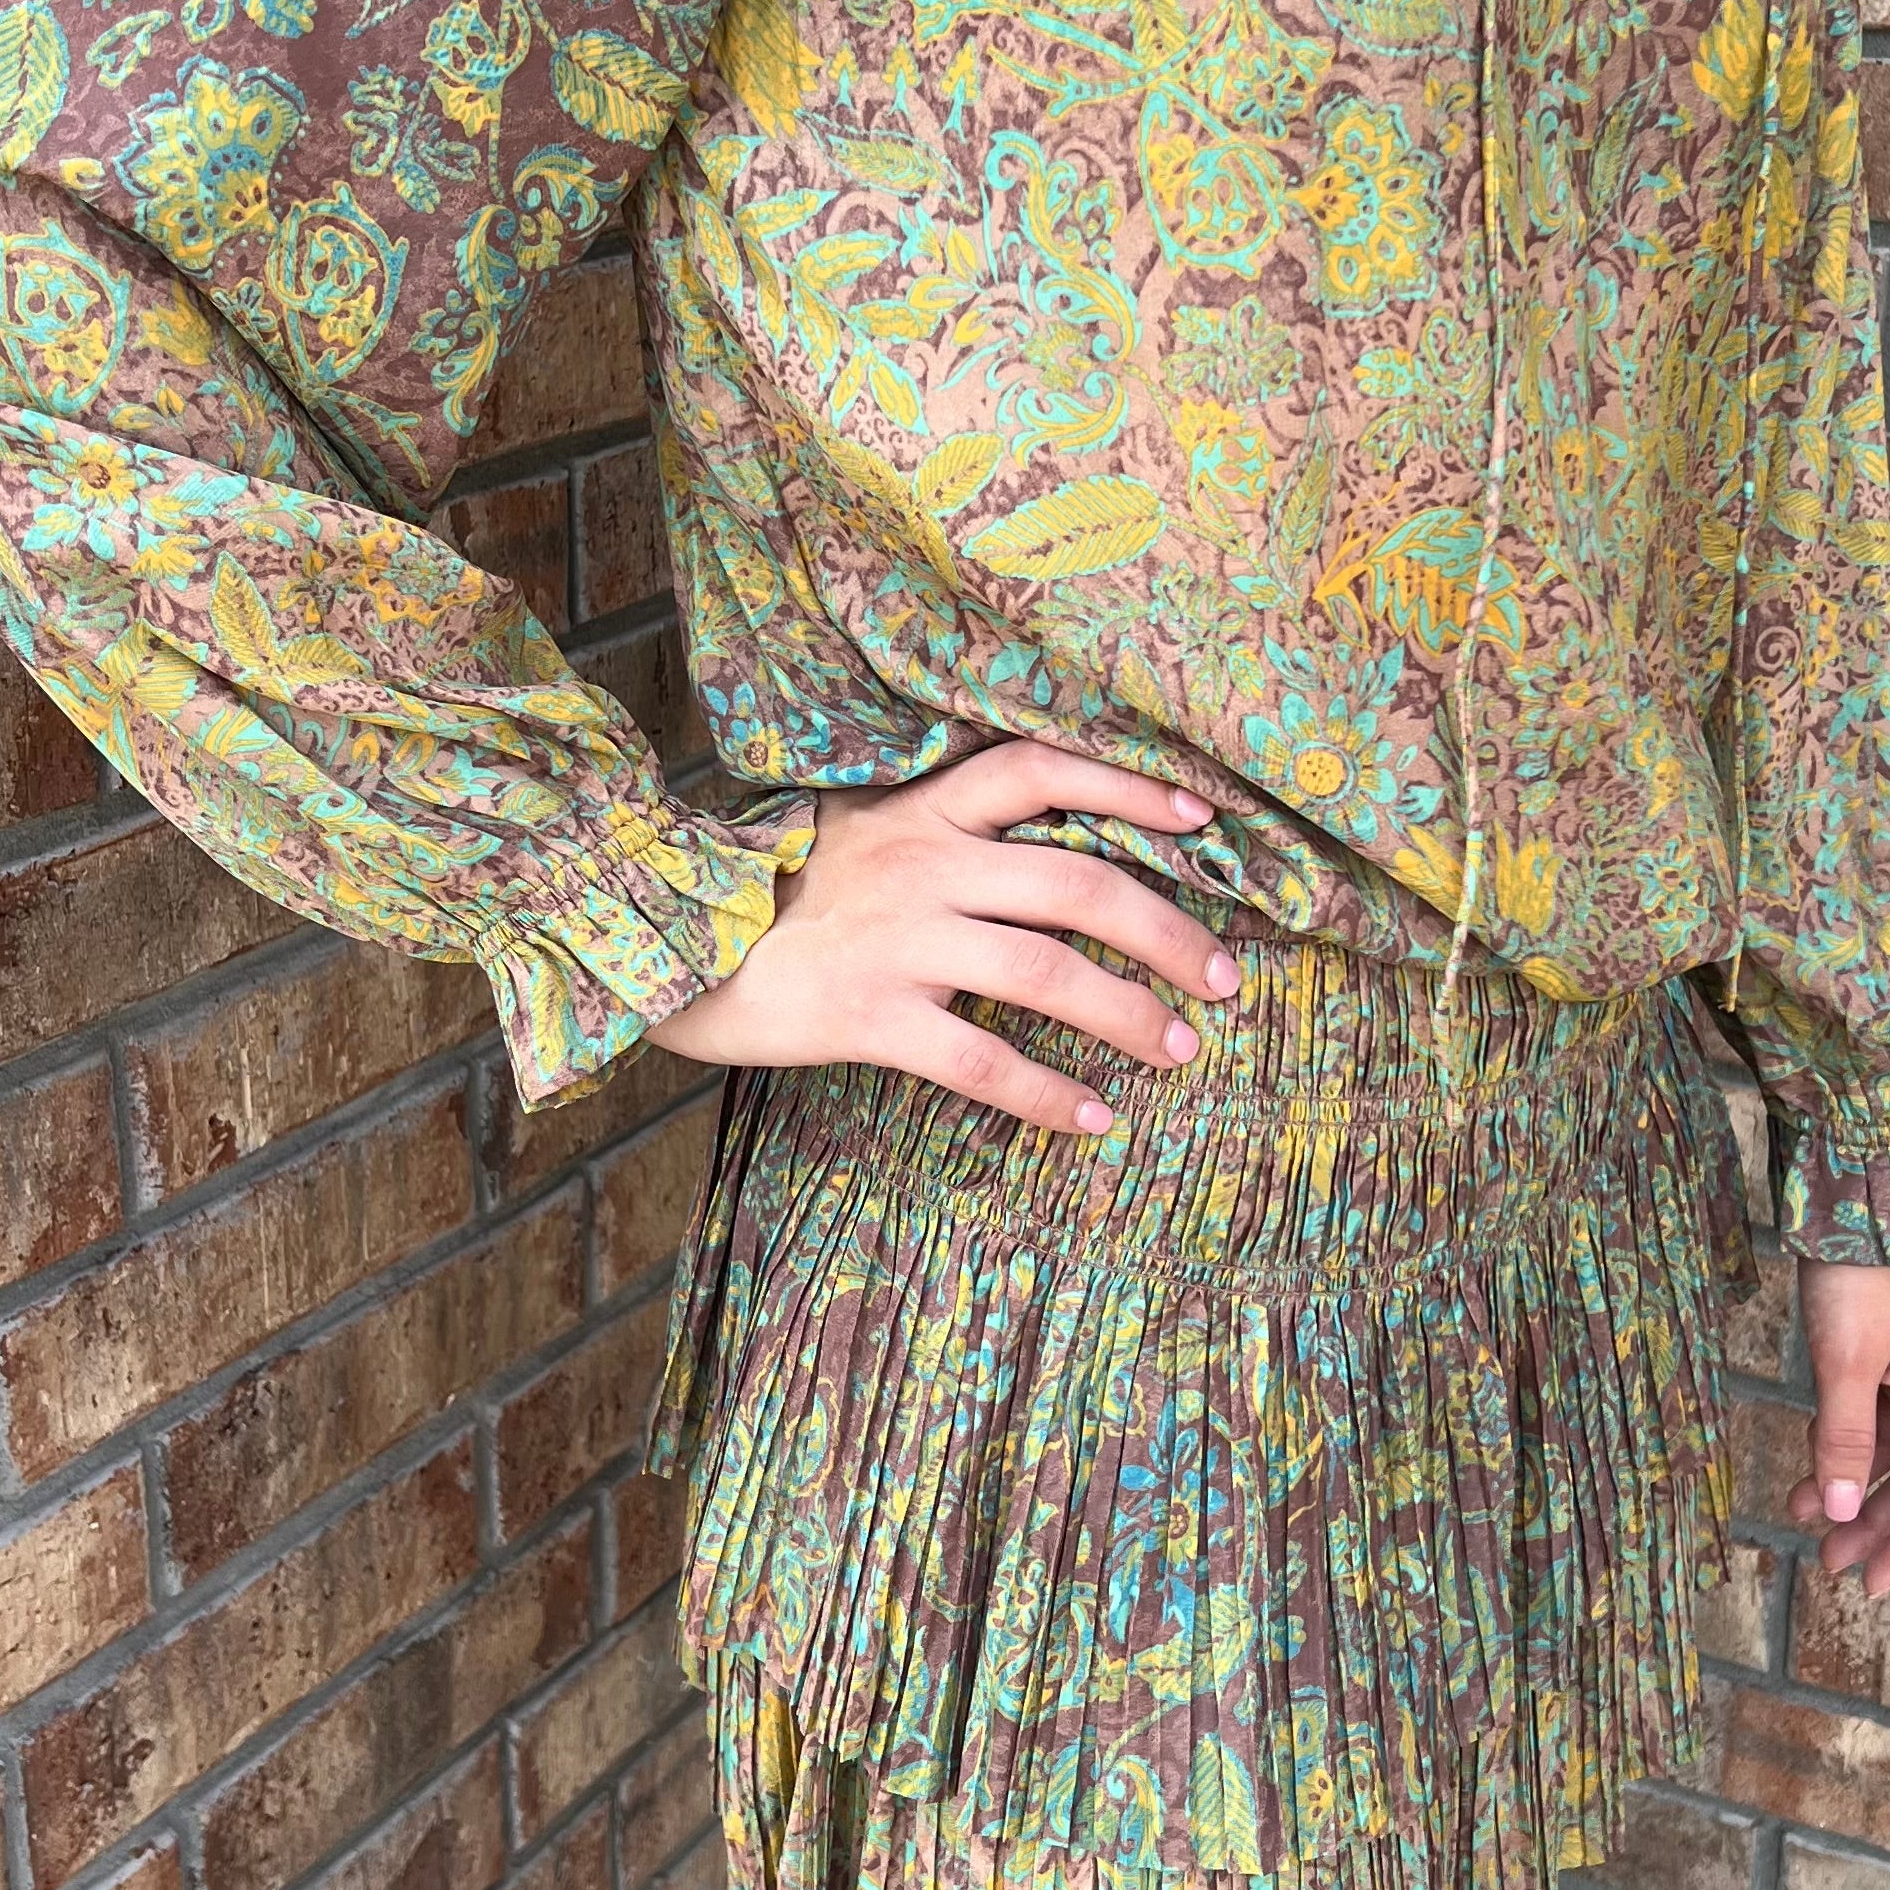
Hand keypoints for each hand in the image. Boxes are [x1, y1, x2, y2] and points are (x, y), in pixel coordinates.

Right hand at [648, 738, 1241, 1133]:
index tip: (1203, 817)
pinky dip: (1048, 1095)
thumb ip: (944, 830)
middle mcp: (922, 865)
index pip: (1041, 769)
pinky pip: (981, 1062)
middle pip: (1077, 884)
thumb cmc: (777, 893)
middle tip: (1225, 980)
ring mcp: (898, 942)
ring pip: (1045, 973)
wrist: (665, 942)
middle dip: (1167, 931)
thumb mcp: (859, 830)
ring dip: (1129, 1014)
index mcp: (922, 811)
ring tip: (1181, 1049)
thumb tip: (1052, 851)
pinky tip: (1095, 1119)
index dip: (1128, 788)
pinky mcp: (869, 1018)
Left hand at [1788, 1253, 1889, 1598]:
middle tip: (1827, 1563)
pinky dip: (1847, 1446)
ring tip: (1804, 1516)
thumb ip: (1844, 1440)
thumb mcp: (1846, 1363)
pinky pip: (1877, 1415)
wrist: (1865, 1191)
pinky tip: (1811, 1465)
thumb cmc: (1863, 1273)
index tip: (1869, 1585)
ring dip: (1854, 1487)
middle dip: (1874, 1526)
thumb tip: (1844, 1512)